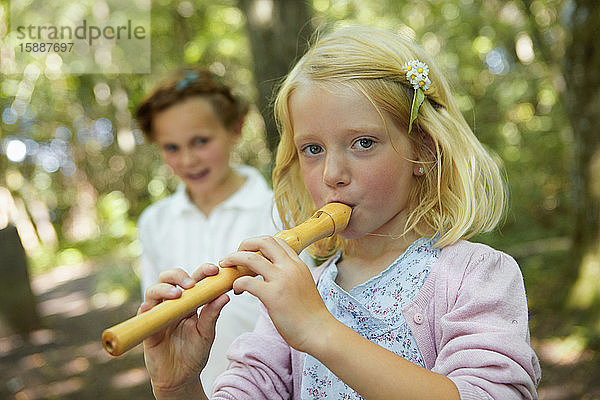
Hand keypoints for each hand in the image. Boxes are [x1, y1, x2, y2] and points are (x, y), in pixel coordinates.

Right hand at [139, 265, 228, 397]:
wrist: (180, 378)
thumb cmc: (194, 354)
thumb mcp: (207, 333)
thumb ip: (212, 314)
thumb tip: (224, 295)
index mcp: (190, 302)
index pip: (194, 279)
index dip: (202, 271)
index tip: (213, 270)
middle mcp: (173, 304)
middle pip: (170, 278)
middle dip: (179, 275)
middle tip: (191, 283)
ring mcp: (159, 313)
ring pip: (154, 290)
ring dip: (164, 288)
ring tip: (177, 294)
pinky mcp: (147, 326)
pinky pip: (143, 312)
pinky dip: (148, 306)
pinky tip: (154, 307)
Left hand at [219, 236, 334, 352]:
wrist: (319, 332)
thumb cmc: (310, 315)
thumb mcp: (304, 285)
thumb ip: (291, 276)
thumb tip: (274, 276)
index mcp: (298, 264)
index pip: (277, 241)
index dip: (259, 243)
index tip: (249, 252)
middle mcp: (290, 268)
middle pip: (264, 242)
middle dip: (245, 244)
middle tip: (235, 254)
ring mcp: (281, 280)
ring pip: (251, 258)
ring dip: (234, 259)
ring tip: (226, 266)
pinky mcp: (272, 296)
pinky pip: (246, 281)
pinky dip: (236, 283)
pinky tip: (236, 290)